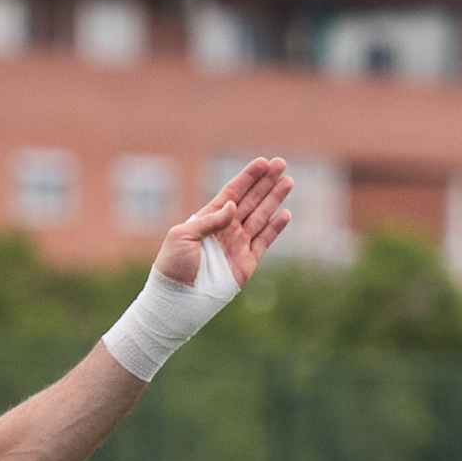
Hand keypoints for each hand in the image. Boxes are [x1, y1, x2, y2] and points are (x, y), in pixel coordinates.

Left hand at [154, 157, 292, 288]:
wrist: (178, 298)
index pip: (232, 192)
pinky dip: (276, 227)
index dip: (248, 177)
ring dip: (274, 198)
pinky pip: (265, 241)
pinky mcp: (247, 262)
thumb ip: (209, 220)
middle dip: (266, 182)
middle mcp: (226, 229)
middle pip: (251, 200)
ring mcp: (238, 244)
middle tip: (281, 164)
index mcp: (208, 218)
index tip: (262, 162)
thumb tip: (234, 206)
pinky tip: (285, 213)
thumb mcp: (182, 235)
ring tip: (288, 181)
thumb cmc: (173, 265)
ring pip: (261, 216)